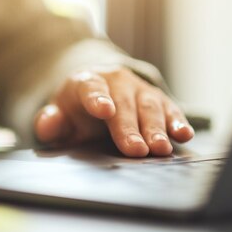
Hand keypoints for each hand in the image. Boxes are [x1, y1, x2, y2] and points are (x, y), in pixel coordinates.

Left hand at [33, 67, 193, 156]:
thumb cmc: (77, 109)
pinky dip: (177, 122)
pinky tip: (183, 134)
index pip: (91, 88)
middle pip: (124, 103)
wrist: (98, 90)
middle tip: (136, 150)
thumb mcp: (59, 114)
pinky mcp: (159, 100)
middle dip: (130, 127)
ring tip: (160, 148)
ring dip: (156, 128)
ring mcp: (139, 89)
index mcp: (87, 82)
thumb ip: (50, 122)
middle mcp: (117, 82)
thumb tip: (47, 123)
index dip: (97, 99)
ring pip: (149, 106)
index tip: (104, 110)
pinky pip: (170, 109)